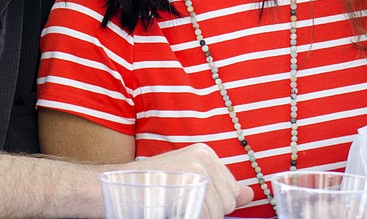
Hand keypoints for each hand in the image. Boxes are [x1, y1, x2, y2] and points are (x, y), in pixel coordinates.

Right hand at [131, 143, 252, 218]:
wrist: (117, 187)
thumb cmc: (150, 187)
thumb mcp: (188, 180)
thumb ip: (219, 187)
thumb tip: (249, 194)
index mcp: (205, 153)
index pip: (231, 190)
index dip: (212, 203)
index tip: (189, 197)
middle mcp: (205, 157)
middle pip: (228, 201)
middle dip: (209, 210)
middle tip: (181, 202)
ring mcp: (199, 169)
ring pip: (219, 212)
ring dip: (199, 216)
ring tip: (176, 206)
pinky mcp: (192, 183)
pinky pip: (207, 215)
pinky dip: (193, 218)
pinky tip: (175, 210)